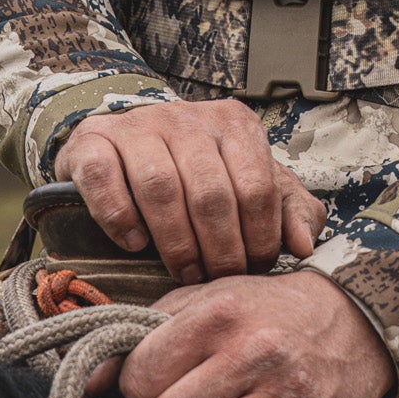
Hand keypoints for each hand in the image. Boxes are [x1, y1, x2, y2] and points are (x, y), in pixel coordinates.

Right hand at [54, 99, 324, 283]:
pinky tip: (134, 243)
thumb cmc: (198, 173)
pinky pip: (104, 179)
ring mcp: (137, 125)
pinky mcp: (93, 141)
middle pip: (210, 193)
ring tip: (183, 271)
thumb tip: (305, 246)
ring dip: (175, 241)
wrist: (128, 144)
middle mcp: (186, 116)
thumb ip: (287, 210)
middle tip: (216, 281)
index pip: (257, 185)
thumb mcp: (250, 185)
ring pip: (161, 187)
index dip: (259, 238)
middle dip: (219, 249)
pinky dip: (119, 216)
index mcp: (233, 123)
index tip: (254, 270)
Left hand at [115, 269, 395, 397]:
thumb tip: (90, 383)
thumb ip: (145, 333)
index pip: (139, 378)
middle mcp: (253, 353)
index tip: (152, 389)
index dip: (136, 391)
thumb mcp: (207, 300)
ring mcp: (286, 397)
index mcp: (219, 313)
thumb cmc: (266, 310)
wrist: (355, 319)